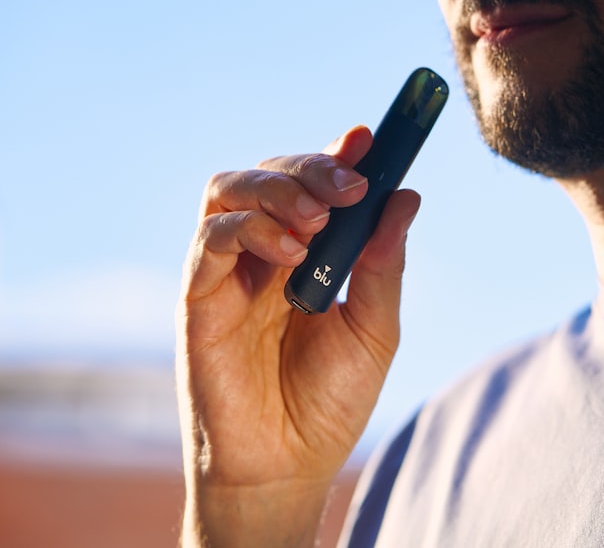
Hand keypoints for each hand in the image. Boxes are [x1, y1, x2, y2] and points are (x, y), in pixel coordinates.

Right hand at [176, 125, 420, 546]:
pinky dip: (250, 228)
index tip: (371, 137)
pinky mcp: (198, 295)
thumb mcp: (375, 330)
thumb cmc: (328, 402)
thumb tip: (405, 197)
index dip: (338, 155)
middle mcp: (264, 252)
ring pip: (230, 188)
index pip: (315, 186)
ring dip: (279, 188)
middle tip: (350, 184)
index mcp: (308, 255)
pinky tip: (290, 253)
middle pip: (271, 173)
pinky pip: (210, 237)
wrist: (286, 466)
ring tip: (320, 218)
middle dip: (312, 167)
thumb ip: (384, 264)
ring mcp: (227, 270)